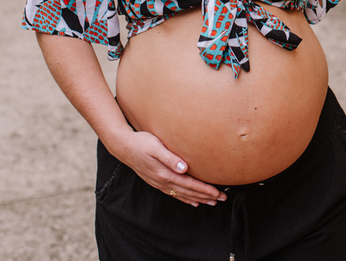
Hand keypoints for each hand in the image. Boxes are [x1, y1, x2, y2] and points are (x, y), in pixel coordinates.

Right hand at [109, 130, 226, 206]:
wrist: (123, 147)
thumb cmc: (142, 143)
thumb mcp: (156, 147)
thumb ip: (170, 158)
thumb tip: (184, 167)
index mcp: (165, 174)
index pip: (190, 184)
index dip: (204, 189)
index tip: (218, 193)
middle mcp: (163, 181)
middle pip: (188, 192)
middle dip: (206, 196)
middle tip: (222, 199)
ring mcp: (159, 183)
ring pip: (182, 195)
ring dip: (197, 199)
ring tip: (211, 202)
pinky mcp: (156, 181)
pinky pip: (173, 194)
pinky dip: (185, 198)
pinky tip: (192, 201)